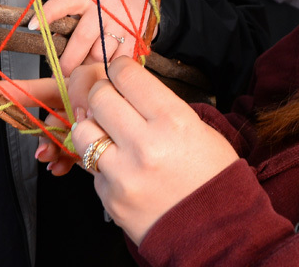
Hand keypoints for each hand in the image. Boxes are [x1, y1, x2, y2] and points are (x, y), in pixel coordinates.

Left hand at [35, 0, 150, 73]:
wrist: (139, 0)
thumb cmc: (104, 5)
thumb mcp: (85, 3)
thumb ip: (69, 21)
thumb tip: (53, 48)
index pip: (64, 3)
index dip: (47, 13)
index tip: (32, 25)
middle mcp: (103, 9)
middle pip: (82, 38)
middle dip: (68, 60)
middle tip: (60, 73)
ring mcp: (120, 24)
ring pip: (100, 55)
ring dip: (88, 68)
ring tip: (84, 73)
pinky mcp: (134, 39)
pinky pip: (116, 63)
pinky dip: (107, 71)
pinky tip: (102, 73)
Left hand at [58, 58, 238, 243]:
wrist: (216, 230)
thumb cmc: (211, 175)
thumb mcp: (197, 128)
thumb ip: (158, 105)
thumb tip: (124, 86)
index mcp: (172, 120)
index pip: (125, 75)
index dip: (119, 68)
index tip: (119, 71)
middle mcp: (144, 144)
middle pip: (99, 97)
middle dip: (103, 92)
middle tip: (112, 99)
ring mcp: (123, 174)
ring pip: (83, 131)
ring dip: (93, 126)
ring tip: (109, 133)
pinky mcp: (109, 198)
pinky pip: (91, 168)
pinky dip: (102, 162)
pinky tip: (122, 166)